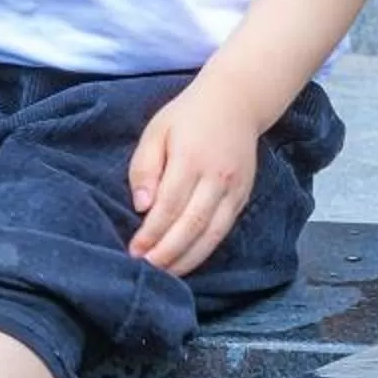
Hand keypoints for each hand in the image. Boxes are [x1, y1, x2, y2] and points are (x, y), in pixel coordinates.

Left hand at [128, 79, 265, 275]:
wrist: (235, 104)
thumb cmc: (186, 117)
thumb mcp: (155, 132)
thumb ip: (145, 168)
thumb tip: (141, 206)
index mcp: (191, 160)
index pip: (169, 206)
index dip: (152, 233)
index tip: (134, 251)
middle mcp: (217, 180)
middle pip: (193, 226)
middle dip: (169, 252)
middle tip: (146, 269)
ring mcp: (235, 191)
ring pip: (213, 234)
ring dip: (188, 258)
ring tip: (166, 274)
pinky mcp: (244, 198)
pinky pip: (225, 230)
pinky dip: (206, 249)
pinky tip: (189, 259)